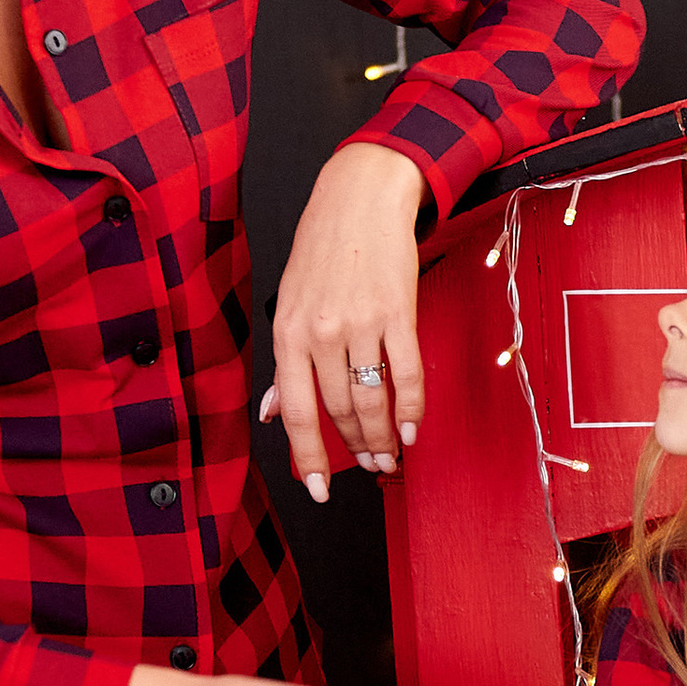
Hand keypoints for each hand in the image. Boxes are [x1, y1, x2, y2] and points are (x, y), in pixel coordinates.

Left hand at [261, 140, 425, 498]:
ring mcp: (358, 324)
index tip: (320, 488)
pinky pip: (405, 374)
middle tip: (373, 468)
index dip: (309, 458)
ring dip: (384, 437)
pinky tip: (413, 428)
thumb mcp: (290, 302)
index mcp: (287, 333)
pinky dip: (411, 408)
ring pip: (370, 400)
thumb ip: (285, 363)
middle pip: (337, 412)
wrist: (359, 197)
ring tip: (392, 455)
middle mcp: (319, 332)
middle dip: (357, 450)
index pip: (296, 413)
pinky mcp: (395, 313)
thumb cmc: (323, 249)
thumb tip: (273, 412)